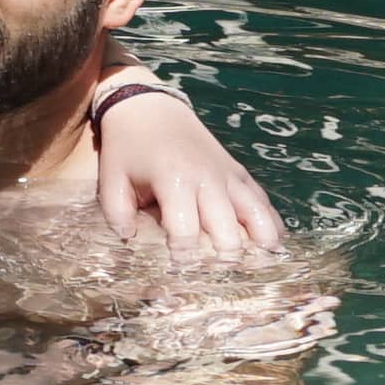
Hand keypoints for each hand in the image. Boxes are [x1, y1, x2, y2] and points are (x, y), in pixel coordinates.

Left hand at [98, 82, 283, 259]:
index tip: (180, 272)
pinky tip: (273, 245)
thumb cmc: (128, 148)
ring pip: (256, 215)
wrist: (150, 107)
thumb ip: (118, 216)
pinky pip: (263, 201)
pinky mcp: (239, 172)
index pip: (186, 232)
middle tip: (217, 276)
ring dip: (259, 245)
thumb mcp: (111, 180)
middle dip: (224, 259)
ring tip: (259, 268)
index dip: (185, 258)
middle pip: (227, 230)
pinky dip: (270, 224)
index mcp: (174, 181)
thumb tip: (132, 246)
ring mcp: (228, 175)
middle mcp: (207, 179)